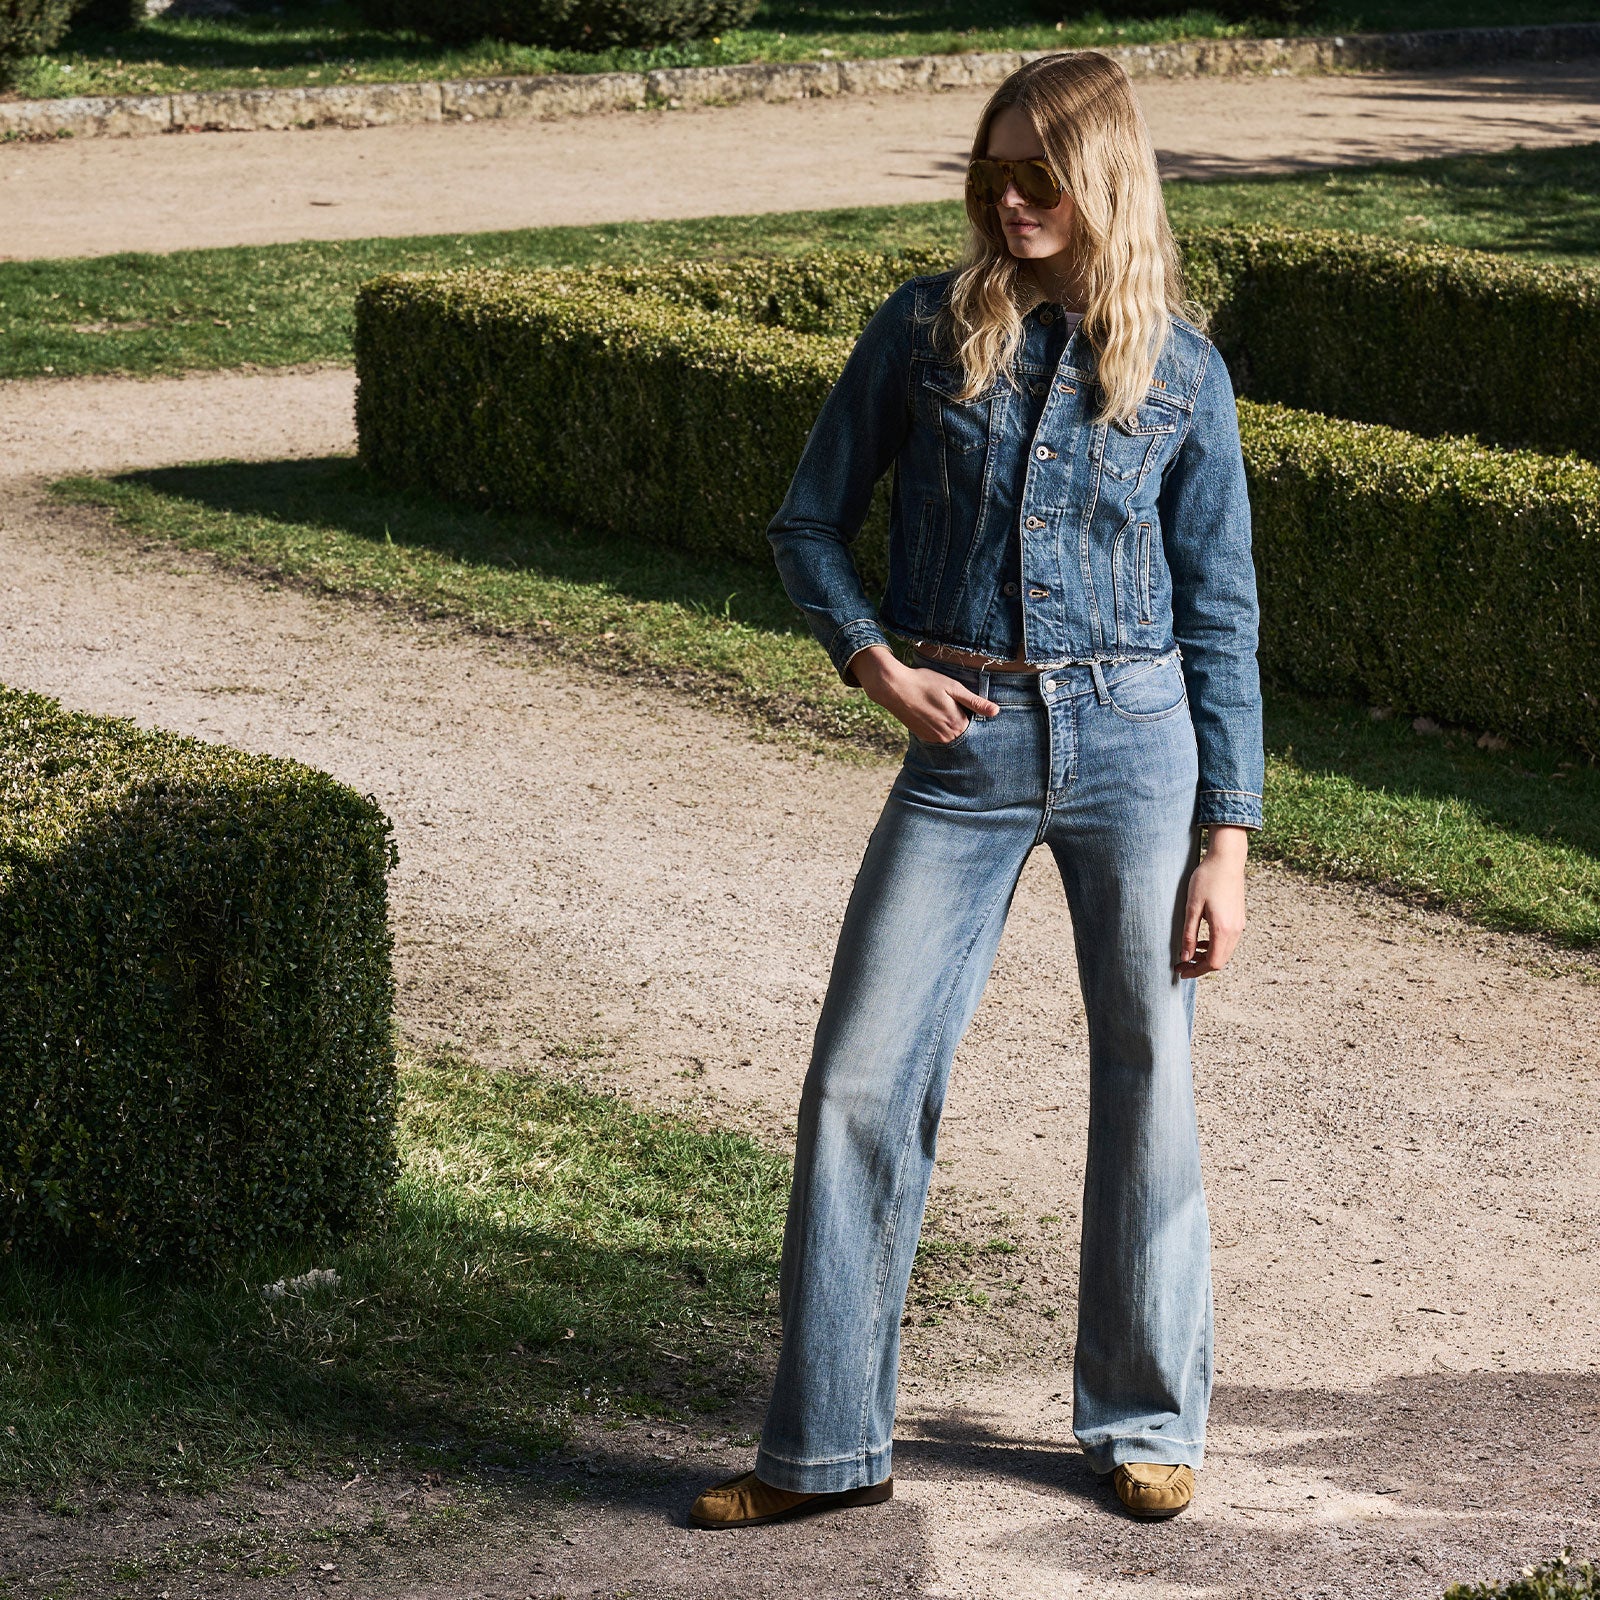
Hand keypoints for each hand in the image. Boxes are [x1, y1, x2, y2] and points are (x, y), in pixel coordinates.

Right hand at [849, 645, 999, 743]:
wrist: (894, 687)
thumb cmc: (925, 683)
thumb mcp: (953, 688)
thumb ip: (975, 702)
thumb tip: (996, 711)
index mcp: (958, 724)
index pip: (975, 724)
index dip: (971, 712)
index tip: (962, 701)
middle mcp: (947, 736)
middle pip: (963, 730)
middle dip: (961, 718)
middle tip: (949, 701)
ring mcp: (933, 738)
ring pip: (950, 733)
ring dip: (948, 722)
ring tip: (938, 705)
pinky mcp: (922, 736)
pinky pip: (937, 734)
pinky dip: (937, 725)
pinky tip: (930, 712)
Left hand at [1178, 825, 1247, 978]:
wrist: (1227, 859)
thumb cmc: (1207, 879)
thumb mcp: (1192, 907)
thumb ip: (1189, 934)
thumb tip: (1185, 957)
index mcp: (1223, 930)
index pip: (1212, 963)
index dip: (1195, 971)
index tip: (1180, 970)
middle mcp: (1235, 930)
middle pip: (1220, 961)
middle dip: (1200, 967)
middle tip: (1181, 965)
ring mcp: (1239, 925)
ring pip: (1225, 952)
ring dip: (1207, 956)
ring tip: (1189, 952)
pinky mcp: (1239, 919)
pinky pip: (1228, 941)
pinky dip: (1215, 946)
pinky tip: (1202, 940)